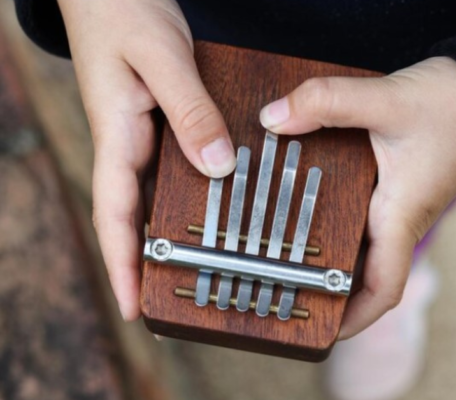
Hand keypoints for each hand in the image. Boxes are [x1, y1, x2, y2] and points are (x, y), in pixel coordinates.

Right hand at [58, 0, 236, 319]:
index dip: (122, 264)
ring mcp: (143, 132)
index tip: (131, 307)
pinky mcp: (159, 119)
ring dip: (172, 229)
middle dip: (149, 260)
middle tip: (175, 298)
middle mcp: (128, 142)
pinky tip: (214, 202)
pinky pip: (175, 164)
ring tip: (200, 265)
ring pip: (157, 193)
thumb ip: (188, 109)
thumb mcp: (161, 55)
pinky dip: (190, 190)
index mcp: (117, 134)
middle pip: (136, 215)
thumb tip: (215, 166)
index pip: (114, 213)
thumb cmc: (123, 8)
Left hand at [260, 57, 455, 338]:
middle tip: (280, 290)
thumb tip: (273, 118)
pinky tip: (303, 204)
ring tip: (278, 254)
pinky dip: (333, 220)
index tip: (323, 332)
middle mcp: (398, 218)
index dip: (354, 318)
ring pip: (358, 246)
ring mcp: (395, 205)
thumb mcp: (387, 100)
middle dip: (326, 290)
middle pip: (360, 274)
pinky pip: (359, 216)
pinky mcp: (391, 188)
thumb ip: (328, 103)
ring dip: (327, 255)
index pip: (382, 287)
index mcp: (401, 214)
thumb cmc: (453, 105)